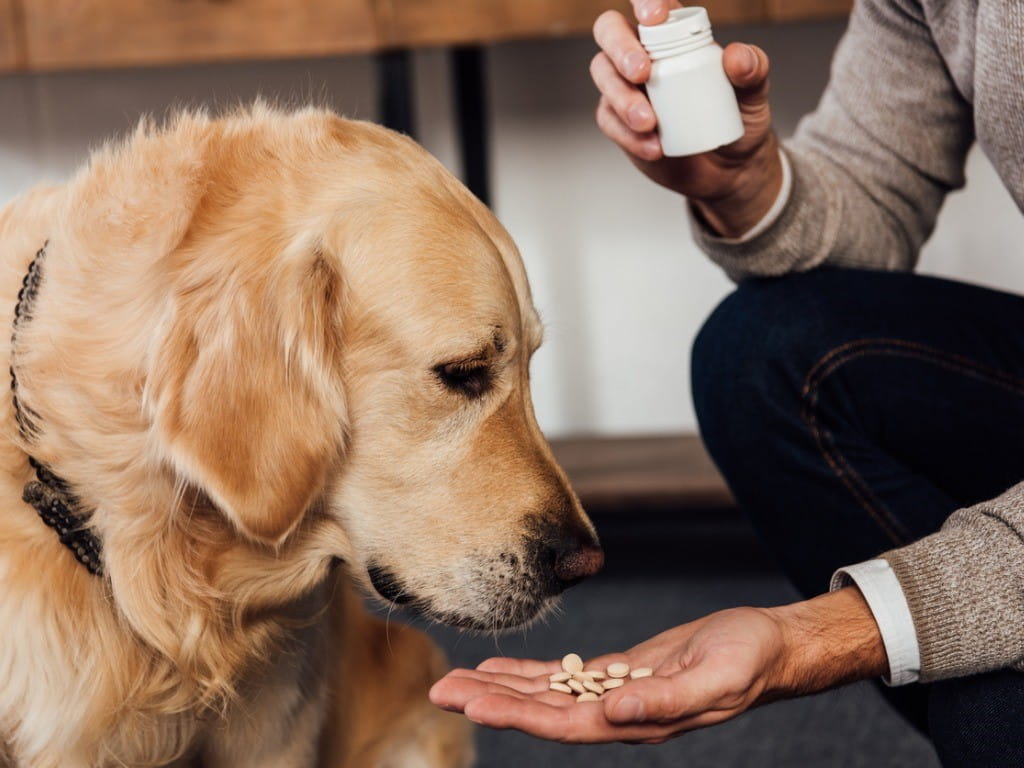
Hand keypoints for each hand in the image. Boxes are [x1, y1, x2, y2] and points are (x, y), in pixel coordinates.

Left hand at [429, 588, 886, 743]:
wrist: (767, 648)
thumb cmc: (748, 661)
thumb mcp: (715, 677)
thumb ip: (667, 700)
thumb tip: (617, 713)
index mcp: (635, 721)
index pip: (560, 723)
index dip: (513, 714)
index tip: (471, 703)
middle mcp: (618, 715)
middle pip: (541, 711)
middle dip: (491, 701)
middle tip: (441, 688)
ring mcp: (617, 696)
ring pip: (547, 695)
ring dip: (502, 688)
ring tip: (458, 679)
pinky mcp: (621, 674)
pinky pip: (567, 677)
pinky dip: (532, 674)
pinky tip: (505, 669)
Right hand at [591, 0, 781, 236]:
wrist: (728, 168)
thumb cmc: (738, 120)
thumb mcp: (755, 94)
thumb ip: (753, 70)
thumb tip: (736, 56)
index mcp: (674, 33)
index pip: (650, 5)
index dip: (645, 0)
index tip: (655, 16)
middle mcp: (643, 53)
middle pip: (610, 31)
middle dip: (621, 48)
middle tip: (642, 73)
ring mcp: (626, 86)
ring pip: (604, 76)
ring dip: (622, 98)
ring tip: (650, 123)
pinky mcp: (618, 121)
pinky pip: (609, 120)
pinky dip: (628, 134)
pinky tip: (654, 146)